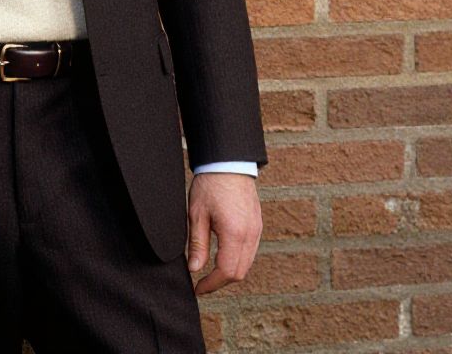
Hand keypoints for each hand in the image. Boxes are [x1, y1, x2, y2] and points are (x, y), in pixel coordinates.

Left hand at [186, 172, 261, 294]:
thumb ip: (197, 244)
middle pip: (239, 273)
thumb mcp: (197, 214)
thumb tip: (195, 269)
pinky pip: (250, 252)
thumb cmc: (210, 185)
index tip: (198, 288)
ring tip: (210, 272)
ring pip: (247, 264)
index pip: (227, 272)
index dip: (211, 285)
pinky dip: (237, 260)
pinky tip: (223, 256)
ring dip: (230, 272)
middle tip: (202, 283)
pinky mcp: (257, 225)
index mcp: (234, 233)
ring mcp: (256, 230)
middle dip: (220, 282)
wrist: (228, 162)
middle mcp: (250, 235)